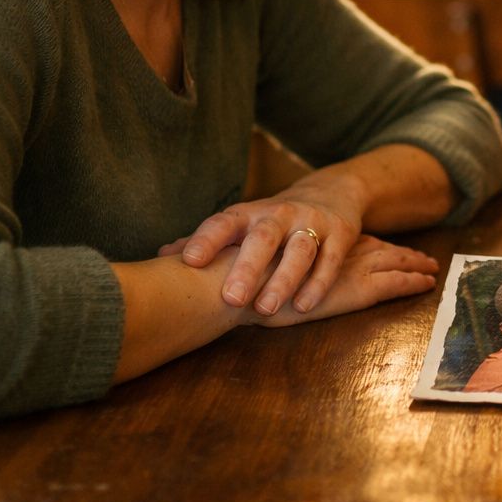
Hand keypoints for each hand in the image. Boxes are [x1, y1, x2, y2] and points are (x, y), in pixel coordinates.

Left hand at [159, 171, 364, 315]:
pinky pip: (330, 259)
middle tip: (231, 298)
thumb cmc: (274, 220)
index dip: (206, 240)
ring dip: (283, 279)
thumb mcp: (242, 224)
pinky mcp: (340, 234)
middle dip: (247, 267)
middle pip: (263, 238)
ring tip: (267, 308)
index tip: (188, 261)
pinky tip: (303, 307)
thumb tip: (160, 257)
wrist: (332, 192)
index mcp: (250, 213)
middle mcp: (280, 214)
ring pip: (299, 249)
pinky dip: (318, 283)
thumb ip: (205, 241)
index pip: (224, 222)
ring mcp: (312, 222)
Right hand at [251, 235, 438, 327]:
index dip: (373, 244)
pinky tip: (426, 283)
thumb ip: (262, 266)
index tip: (387, 246)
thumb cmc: (231, 278)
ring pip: (393, 262)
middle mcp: (337, 250)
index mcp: (317, 243)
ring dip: (414, 264)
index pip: (353, 243)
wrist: (233, 282)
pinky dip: (411, 282)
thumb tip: (243, 269)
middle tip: (423, 257)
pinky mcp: (356, 290)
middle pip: (378, 248)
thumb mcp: (250, 266)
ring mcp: (350, 269)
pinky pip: (393, 284)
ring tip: (432, 268)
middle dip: (401, 252)